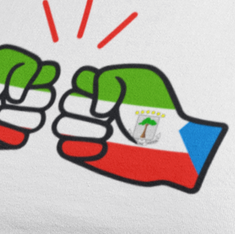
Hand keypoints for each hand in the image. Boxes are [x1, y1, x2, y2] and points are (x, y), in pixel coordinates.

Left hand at [0, 45, 58, 149]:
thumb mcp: (1, 61)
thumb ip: (24, 67)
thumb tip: (22, 96)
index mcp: (32, 74)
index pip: (52, 73)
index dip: (39, 75)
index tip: (20, 76)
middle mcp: (32, 96)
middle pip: (48, 98)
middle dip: (26, 96)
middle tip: (5, 95)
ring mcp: (24, 118)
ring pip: (37, 120)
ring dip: (12, 114)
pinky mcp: (13, 137)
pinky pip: (20, 138)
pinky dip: (2, 130)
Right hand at [52, 64, 226, 191]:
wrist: (173, 146)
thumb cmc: (160, 111)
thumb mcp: (141, 81)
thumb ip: (111, 80)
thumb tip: (94, 108)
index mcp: (104, 85)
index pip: (77, 78)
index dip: (85, 84)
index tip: (106, 92)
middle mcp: (92, 107)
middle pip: (64, 101)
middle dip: (83, 107)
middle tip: (110, 116)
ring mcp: (89, 131)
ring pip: (61, 124)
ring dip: (83, 128)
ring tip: (110, 132)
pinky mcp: (88, 155)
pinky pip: (66, 148)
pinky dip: (82, 147)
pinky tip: (105, 148)